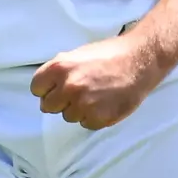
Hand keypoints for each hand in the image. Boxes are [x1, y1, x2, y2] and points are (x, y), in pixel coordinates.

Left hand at [30, 33, 169, 130]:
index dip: (47, 88)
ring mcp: (83, 104)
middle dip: (60, 101)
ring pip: (67, 116)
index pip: (36, 88)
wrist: (140, 60)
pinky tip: (104, 103)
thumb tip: (48, 86)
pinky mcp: (98, 118)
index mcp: (59, 67)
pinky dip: (93, 117)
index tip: (56, 88)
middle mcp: (68, 87)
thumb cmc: (110, 53)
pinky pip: (86, 124)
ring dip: (78, 109)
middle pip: (48, 106)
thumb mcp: (78, 54)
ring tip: (95, 96)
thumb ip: (60, 70)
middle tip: (76, 93)